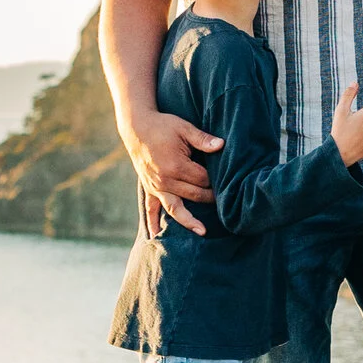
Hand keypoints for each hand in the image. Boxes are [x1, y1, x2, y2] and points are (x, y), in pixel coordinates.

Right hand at [127, 109, 220, 236]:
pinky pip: (151, 209)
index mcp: (177, 166)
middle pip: (194, 195)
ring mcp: (156, 186)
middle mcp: (166, 180)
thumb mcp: (185, 128)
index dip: (215, 179)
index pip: (203, 179)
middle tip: (225, 201)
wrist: (137, 127)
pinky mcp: (149, 188)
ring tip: (202, 232)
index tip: (225, 178)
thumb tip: (222, 145)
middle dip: (210, 197)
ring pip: (175, 208)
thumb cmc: (163, 126)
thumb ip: (203, 139)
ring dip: (189, 221)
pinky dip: (153, 223)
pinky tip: (155, 235)